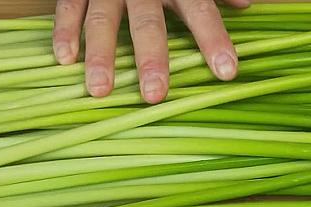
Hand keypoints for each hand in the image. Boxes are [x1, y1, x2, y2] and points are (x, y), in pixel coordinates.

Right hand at [53, 0, 247, 103]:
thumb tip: (246, 5)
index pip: (201, 11)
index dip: (213, 39)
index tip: (227, 71)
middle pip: (148, 22)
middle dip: (151, 57)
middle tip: (154, 93)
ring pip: (102, 19)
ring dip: (101, 54)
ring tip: (100, 90)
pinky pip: (69, 6)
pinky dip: (64, 31)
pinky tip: (66, 59)